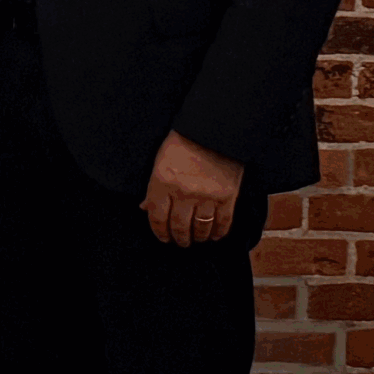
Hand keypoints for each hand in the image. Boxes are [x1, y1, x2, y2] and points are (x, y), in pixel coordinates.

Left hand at [142, 129, 244, 246]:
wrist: (214, 130)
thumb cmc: (183, 142)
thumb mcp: (160, 161)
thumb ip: (154, 187)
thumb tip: (146, 207)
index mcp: (162, 181)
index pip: (156, 216)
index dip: (159, 231)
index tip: (162, 237)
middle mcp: (183, 192)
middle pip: (179, 226)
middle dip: (178, 238)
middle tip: (180, 242)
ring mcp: (207, 196)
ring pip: (200, 228)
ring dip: (197, 237)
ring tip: (195, 239)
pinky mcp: (228, 197)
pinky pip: (223, 222)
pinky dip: (218, 232)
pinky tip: (214, 236)